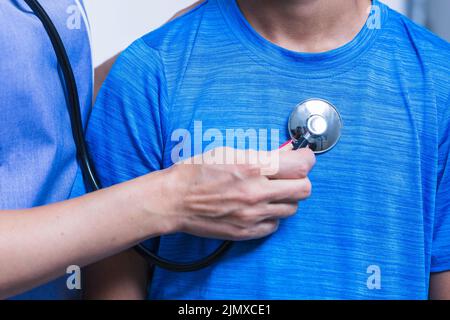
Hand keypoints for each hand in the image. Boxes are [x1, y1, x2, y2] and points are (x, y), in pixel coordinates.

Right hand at [163, 147, 315, 240]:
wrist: (174, 200)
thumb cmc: (196, 172)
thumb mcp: (228, 151)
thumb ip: (260, 155)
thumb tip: (284, 155)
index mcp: (252, 166)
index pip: (301, 165)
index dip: (307, 159)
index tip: (304, 158)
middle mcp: (256, 191)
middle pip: (304, 189)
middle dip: (300, 180)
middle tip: (289, 177)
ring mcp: (253, 214)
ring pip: (292, 208)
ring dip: (285, 199)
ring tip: (269, 193)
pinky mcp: (247, 231)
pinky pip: (275, 225)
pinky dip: (271, 216)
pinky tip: (258, 208)